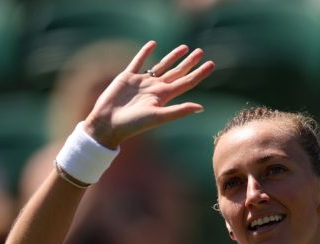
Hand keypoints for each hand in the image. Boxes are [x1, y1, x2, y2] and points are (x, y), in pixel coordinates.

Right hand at [83, 42, 213, 147]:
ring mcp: (142, 82)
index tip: (211, 64)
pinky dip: (145, 52)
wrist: (108, 123)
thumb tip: (201, 107)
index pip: (186, 82)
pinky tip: (153, 44)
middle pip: (177, 72)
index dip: (199, 73)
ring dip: (172, 57)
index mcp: (164, 96)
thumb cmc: (134, 124)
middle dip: (190, 62)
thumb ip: (179, 111)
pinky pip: (138, 61)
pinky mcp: (127, 77)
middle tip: (201, 52)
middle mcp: (155, 88)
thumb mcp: (158, 117)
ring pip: (161, 65)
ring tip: (184, 48)